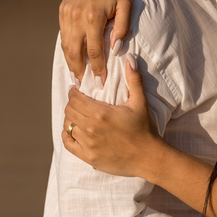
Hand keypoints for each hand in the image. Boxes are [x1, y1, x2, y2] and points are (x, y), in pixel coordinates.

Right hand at [59, 0, 132, 82]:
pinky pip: (63, 35)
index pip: (94, 51)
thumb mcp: (126, 4)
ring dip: (71, 62)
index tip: (101, 82)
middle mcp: (76, 18)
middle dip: (80, 71)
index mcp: (93, 18)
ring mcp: (66, 15)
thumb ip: (122, 27)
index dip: (97, 68)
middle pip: (75, 52)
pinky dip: (67, 48)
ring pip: (66, 45)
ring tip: (77, 75)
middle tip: (84, 85)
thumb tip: (115, 49)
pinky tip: (72, 56)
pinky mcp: (62, 11)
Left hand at [62, 58, 157, 176]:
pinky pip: (68, 143)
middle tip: (78, 102)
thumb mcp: (140, 102)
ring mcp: (88, 144)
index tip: (76, 90)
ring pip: (68, 126)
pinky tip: (73, 131)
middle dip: (72, 104)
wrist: (148, 157)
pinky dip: (67, 135)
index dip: (73, 92)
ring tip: (78, 115)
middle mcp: (91, 128)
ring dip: (71, 119)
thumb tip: (130, 58)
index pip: (75, 99)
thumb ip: (133, 79)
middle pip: (69, 111)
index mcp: (101, 113)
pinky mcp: (88, 157)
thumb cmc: (145, 128)